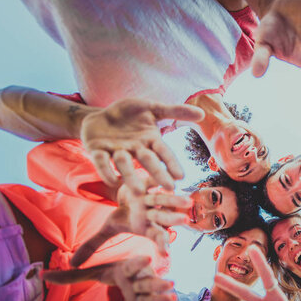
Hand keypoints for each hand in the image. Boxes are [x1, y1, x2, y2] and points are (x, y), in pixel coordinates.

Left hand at [45, 256, 181, 300]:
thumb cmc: (112, 273)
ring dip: (163, 299)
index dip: (139, 263)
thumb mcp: (92, 273)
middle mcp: (138, 281)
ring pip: (154, 298)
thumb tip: (42, 275)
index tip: (148, 259)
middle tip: (169, 283)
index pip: (133, 266)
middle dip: (157, 284)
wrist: (127, 277)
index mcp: (126, 269)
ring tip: (173, 298)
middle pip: (147, 283)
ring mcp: (145, 295)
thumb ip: (70, 275)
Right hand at [70, 180, 191, 266]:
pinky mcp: (150, 183)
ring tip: (187, 200)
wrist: (127, 194)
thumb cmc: (122, 215)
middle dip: (172, 218)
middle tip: (184, 220)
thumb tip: (73, 264)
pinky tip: (172, 176)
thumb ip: (93, 246)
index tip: (166, 254)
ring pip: (163, 198)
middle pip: (162, 216)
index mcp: (145, 225)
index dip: (160, 244)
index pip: (155, 237)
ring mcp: (152, 197)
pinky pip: (155, 180)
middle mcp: (152, 212)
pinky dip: (160, 179)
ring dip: (174, 198)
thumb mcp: (107, 229)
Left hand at [81, 98, 203, 193]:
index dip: (171, 163)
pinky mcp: (98, 151)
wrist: (100, 116)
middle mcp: (135, 149)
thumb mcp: (152, 108)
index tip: (181, 176)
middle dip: (157, 173)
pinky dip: (106, 170)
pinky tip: (112, 180)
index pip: (163, 152)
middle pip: (148, 161)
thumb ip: (175, 111)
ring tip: (138, 192)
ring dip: (131, 177)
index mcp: (150, 140)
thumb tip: (202, 114)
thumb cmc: (128, 114)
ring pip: (125, 165)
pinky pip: (101, 161)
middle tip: (168, 189)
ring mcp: (116, 151)